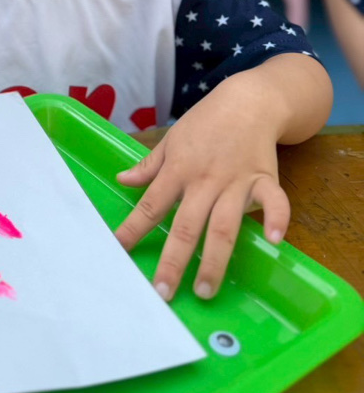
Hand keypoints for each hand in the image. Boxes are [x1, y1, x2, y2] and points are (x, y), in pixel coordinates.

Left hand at [114, 86, 289, 300]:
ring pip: (224, 225)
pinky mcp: (264, 178)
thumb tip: (122, 181)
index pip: (151, 205)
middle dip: (174, 260)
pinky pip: (274, 201)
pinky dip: (277, 218)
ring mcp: (235, 181)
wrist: (247, 100)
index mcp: (178, 170)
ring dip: (215, 259)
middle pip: (186, 225)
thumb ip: (149, 166)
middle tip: (162, 292)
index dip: (133, 229)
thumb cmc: (206, 122)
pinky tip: (273, 241)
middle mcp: (204, 180)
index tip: (117, 252)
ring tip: (205, 290)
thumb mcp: (172, 140)